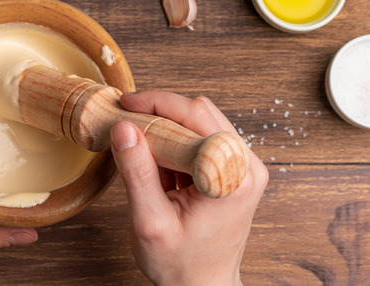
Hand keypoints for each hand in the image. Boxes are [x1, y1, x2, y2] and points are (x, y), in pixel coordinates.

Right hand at [110, 91, 267, 285]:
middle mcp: (246, 165)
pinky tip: (156, 163)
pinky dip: (173, 142)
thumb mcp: (150, 222)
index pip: (194, 116)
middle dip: (158, 113)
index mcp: (233, 177)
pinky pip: (200, 137)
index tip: (124, 106)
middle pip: (198, 112)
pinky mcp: (233, 169)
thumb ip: (136, 173)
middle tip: (124, 124)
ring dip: (165, 127)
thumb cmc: (181, 265)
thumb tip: (123, 129)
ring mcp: (242, 166)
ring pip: (198, 121)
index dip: (155, 105)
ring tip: (139, 149)